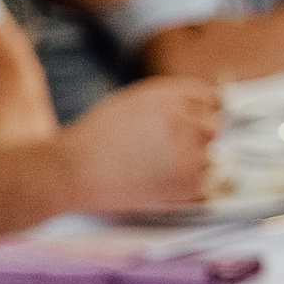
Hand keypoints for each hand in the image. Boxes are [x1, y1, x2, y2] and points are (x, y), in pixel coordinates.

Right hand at [57, 77, 220, 213]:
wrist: (69, 171)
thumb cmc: (94, 140)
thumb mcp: (132, 103)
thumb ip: (169, 102)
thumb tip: (203, 110)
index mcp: (166, 95)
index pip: (210, 98)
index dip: (204, 112)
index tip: (196, 124)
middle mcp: (182, 118)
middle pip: (215, 126)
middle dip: (199, 138)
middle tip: (167, 151)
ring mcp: (188, 150)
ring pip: (212, 157)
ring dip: (193, 164)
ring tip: (155, 168)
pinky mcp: (188, 180)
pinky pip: (205, 184)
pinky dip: (187, 187)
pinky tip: (156, 183)